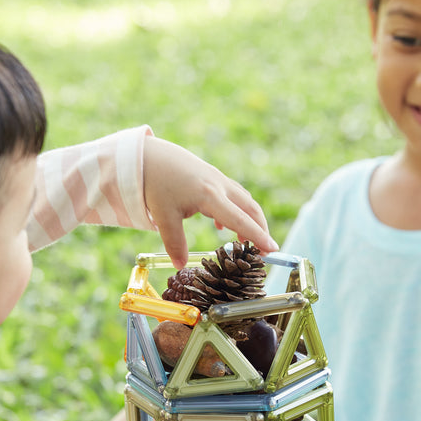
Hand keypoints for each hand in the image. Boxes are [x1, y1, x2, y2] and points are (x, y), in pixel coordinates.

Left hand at [142, 135, 277, 268]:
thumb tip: (180, 265)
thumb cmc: (154, 183)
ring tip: (244, 241)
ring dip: (249, 219)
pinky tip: (221, 224)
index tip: (272, 249)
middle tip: (263, 250)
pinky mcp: (211, 176)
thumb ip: (175, 242)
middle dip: (260, 229)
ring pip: (243, 200)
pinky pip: (232, 194)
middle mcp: (219, 185)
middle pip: (251, 208)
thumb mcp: (163, 216)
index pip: (240, 220)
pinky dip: (235, 210)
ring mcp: (217, 178)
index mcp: (210, 196)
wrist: (147, 155)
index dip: (258, 236)